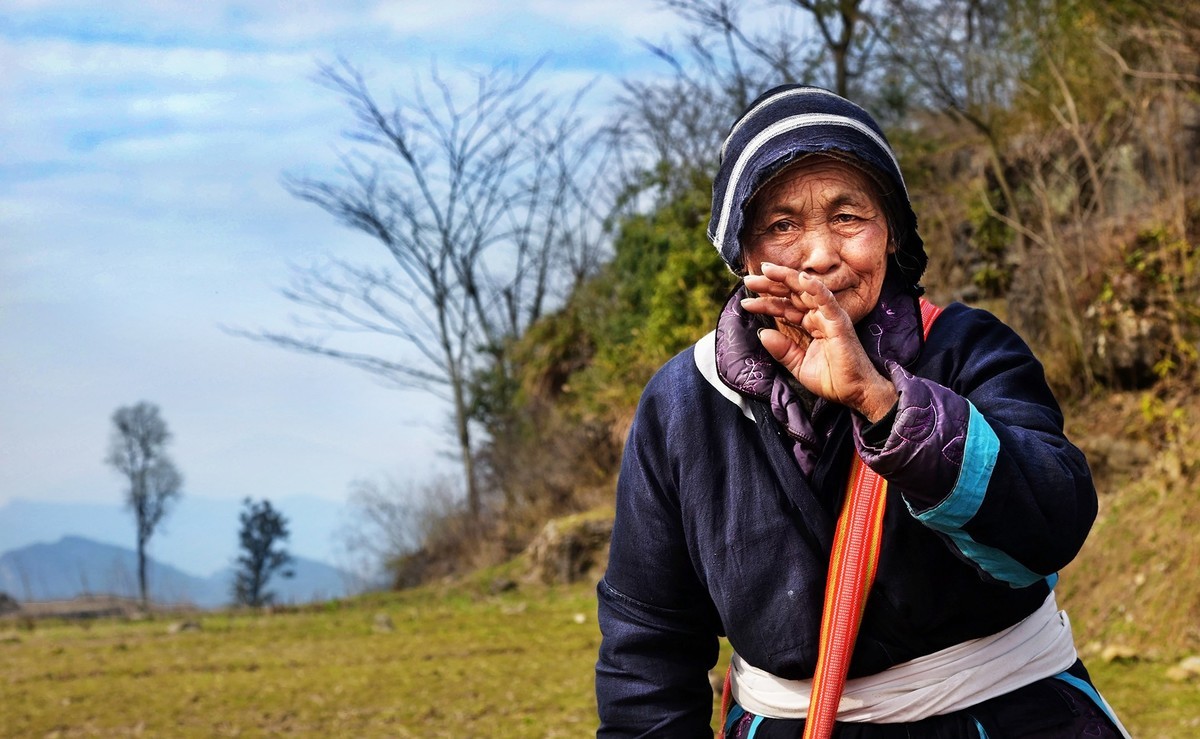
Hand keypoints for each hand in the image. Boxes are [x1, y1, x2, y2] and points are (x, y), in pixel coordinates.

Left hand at [741, 262, 896, 420]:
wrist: (855, 393)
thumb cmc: (833, 380)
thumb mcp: (798, 365)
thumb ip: (782, 350)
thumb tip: (762, 333)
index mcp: (810, 325)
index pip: (785, 308)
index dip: (765, 303)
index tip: (745, 302)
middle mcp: (819, 317)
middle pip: (792, 294)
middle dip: (770, 285)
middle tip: (748, 278)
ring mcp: (829, 317)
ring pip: (806, 291)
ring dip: (787, 279)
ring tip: (766, 271)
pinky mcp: (840, 322)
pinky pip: (827, 301)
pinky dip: (815, 288)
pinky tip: (801, 278)